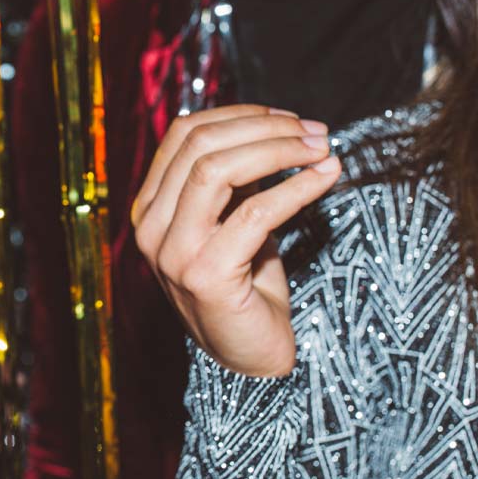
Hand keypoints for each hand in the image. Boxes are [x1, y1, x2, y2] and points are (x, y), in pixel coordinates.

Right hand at [130, 104, 340, 377]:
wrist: (252, 362)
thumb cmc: (248, 288)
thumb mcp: (234, 222)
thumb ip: (235, 180)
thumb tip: (270, 126)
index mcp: (151, 209)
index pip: (183, 135)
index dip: (239, 115)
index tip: (288, 117)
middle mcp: (152, 228)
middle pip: (200, 145)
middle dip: (265, 128)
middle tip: (316, 131)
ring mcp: (173, 253)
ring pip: (218, 169)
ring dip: (279, 150)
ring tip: (322, 149)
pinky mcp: (205, 276)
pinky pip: (254, 213)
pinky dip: (296, 187)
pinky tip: (326, 177)